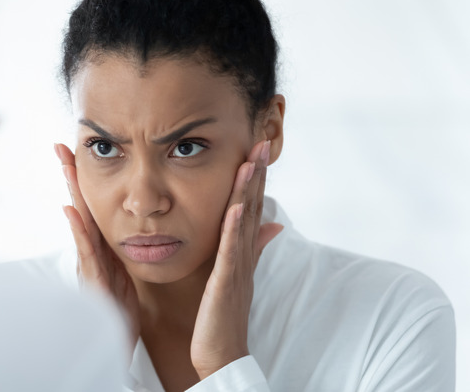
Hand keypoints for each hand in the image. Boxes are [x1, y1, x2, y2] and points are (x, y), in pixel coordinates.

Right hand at [55, 143, 140, 347]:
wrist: (117, 342)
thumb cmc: (119, 309)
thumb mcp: (120, 273)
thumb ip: (114, 249)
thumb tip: (117, 225)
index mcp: (101, 247)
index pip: (91, 205)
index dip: (84, 178)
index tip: (78, 149)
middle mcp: (90, 252)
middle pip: (80, 206)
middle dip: (70, 176)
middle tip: (61, 145)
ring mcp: (88, 265)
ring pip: (80, 223)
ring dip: (71, 192)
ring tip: (65, 164)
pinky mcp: (93, 282)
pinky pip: (86, 252)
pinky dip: (78, 231)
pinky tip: (71, 210)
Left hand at [190, 140, 283, 377]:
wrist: (220, 352)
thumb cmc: (223, 314)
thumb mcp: (238, 274)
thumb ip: (252, 247)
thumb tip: (272, 224)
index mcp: (243, 251)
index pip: (250, 206)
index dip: (255, 177)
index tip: (256, 148)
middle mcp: (244, 255)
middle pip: (252, 206)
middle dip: (257, 174)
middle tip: (261, 141)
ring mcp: (237, 267)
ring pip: (244, 222)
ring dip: (248, 192)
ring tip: (251, 162)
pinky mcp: (226, 282)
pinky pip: (232, 251)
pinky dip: (235, 228)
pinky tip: (235, 207)